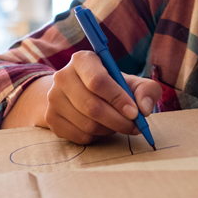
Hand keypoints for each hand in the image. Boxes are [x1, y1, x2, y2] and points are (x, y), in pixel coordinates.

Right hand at [44, 50, 162, 144]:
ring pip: (87, 124)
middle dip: (118, 120)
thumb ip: (147, 90)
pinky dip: (97, 137)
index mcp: (82, 60)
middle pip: (92, 106)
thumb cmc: (110, 86)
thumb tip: (145, 108)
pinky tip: (102, 128)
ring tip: (118, 124)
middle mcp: (62, 76)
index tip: (135, 113)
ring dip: (109, 129)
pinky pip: (79, 136)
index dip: (118, 99)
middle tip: (134, 126)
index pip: (98, 81)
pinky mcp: (51, 118)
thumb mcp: (130, 82)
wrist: (77, 93)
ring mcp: (53, 98)